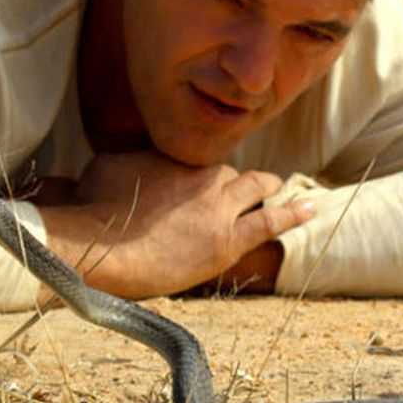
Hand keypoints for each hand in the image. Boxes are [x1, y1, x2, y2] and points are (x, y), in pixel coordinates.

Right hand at [35, 151, 314, 299]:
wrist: (103, 248)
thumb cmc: (91, 212)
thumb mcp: (101, 168)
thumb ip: (117, 160)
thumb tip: (103, 156)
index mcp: (172, 153)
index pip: (196, 156)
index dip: (196, 171)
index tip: (192, 183)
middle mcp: (199, 172)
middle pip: (226, 170)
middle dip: (231, 178)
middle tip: (239, 183)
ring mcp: (216, 205)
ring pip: (251, 187)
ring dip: (263, 185)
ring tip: (276, 185)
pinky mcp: (226, 240)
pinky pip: (269, 221)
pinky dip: (291, 212)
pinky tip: (311, 208)